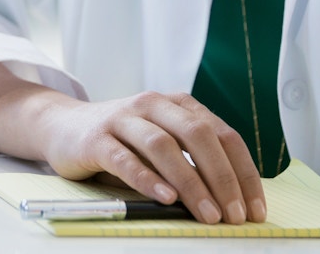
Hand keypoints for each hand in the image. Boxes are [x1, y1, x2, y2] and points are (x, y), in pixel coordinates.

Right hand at [0, 63, 265, 223]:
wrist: (63, 126)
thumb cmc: (123, 140)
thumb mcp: (162, 139)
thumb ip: (192, 155)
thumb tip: (234, 197)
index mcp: (179, 104)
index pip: (223, 133)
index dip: (243, 170)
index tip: (256, 207)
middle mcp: (155, 104)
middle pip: (198, 134)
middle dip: (222, 177)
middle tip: (236, 215)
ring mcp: (124, 118)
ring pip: (164, 146)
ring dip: (191, 182)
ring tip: (209, 215)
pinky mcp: (97, 138)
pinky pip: (125, 158)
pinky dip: (147, 178)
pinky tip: (164, 198)